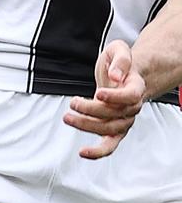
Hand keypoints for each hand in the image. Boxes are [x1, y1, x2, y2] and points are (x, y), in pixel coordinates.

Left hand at [65, 40, 145, 158]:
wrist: (121, 76)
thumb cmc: (117, 64)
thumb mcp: (118, 50)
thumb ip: (120, 59)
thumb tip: (115, 76)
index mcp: (136, 87)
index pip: (130, 96)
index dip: (115, 97)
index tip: (98, 92)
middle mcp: (132, 107)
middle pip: (115, 114)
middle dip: (91, 110)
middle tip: (73, 102)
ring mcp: (124, 120)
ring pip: (109, 129)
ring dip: (86, 125)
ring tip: (67, 117)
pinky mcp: (114, 130)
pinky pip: (110, 145)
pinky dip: (97, 152)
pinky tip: (82, 152)